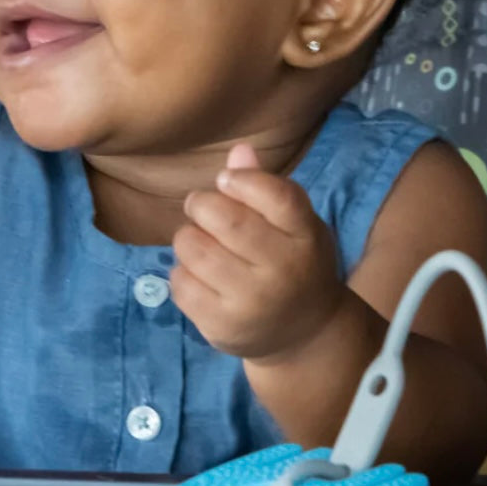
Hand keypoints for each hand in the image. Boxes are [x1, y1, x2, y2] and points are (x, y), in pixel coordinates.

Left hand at [169, 142, 343, 360]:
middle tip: (201, 207)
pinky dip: (182, 272)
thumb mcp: (295, 225)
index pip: (277, 196)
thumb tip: (239, 150)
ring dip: (188, 238)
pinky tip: (200, 276)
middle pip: (226, 219)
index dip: (242, 181)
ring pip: (194, 248)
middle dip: (201, 204)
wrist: (306, 336)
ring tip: (201, 243)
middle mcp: (283, 270)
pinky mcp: (222, 326)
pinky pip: (180, 283)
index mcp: (305, 236)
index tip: (226, 180)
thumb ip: (266, 188)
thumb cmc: (295, 264)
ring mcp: (252, 302)